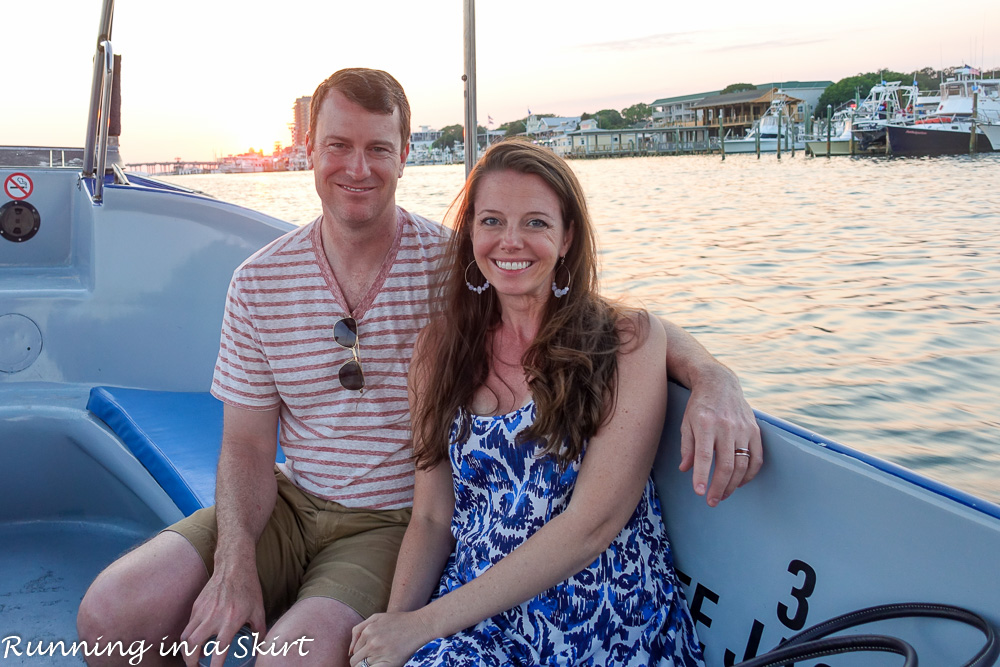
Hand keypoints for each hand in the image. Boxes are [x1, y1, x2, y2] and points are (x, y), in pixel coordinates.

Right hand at [180, 564, 265, 666]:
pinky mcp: (196, 605)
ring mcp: (202, 611)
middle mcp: (214, 617)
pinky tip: (195, 639)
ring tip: (192, 657)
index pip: (219, 649)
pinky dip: (189, 636)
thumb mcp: (259, 610)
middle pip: (193, 645)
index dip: (214, 665)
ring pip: (186, 636)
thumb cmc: (248, 589)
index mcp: (231, 620)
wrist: (234, 566)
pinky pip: (188, 625)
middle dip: (191, 661)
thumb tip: (260, 647)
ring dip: (186, 650)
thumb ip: (259, 631)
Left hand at [349, 611, 434, 666]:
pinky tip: (381, 663)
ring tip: (380, 658)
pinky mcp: (390, 663)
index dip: (360, 654)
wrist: (419, 626)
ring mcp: (381, 653)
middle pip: (355, 661)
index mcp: (367, 631)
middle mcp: (372, 643)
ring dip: (369, 665)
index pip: (353, 651)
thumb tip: (349, 651)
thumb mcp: (376, 617)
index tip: (369, 653)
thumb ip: (358, 630)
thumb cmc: (398, 621)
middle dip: (361, 662)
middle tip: (373, 658)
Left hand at [678, 366, 761, 505]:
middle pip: (726, 464)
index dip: (702, 476)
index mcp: (705, 424)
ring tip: (722, 495)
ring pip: (742, 464)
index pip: (704, 456)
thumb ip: (687, 447)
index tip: (699, 493)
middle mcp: (726, 426)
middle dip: (719, 487)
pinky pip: (757, 457)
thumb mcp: (686, 423)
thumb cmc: (699, 406)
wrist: (719, 383)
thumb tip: (685, 469)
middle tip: (712, 501)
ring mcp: (743, 428)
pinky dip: (750, 474)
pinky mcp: (754, 430)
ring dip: (733, 485)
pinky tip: (740, 482)